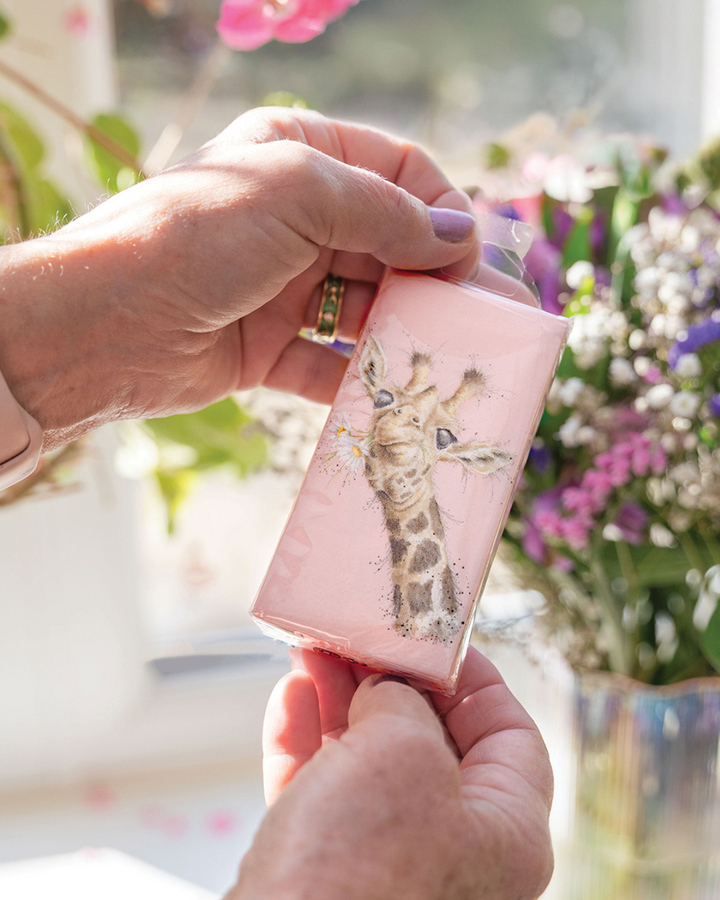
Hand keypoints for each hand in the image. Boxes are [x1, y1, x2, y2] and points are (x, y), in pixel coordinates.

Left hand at [0, 107, 478, 449]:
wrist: (105, 325)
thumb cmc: (197, 237)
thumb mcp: (299, 196)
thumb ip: (385, 212)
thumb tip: (460, 235)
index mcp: (301, 156)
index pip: (399, 175)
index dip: (443, 214)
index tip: (470, 261)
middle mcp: (295, 219)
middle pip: (391, 248)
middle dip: (439, 285)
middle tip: (490, 324)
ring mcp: (283, 286)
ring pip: (367, 309)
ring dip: (408, 336)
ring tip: (456, 365)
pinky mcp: (269, 347)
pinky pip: (330, 363)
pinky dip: (362, 379)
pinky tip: (397, 397)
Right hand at [228, 647, 553, 899]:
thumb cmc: (359, 873)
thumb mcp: (402, 752)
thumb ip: (403, 704)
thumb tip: (384, 690)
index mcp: (506, 834)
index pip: (510, 737)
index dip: (474, 678)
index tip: (435, 639)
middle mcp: (456, 853)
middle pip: (430, 742)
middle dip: (388, 680)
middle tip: (358, 635)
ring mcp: (391, 868)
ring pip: (369, 763)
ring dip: (338, 700)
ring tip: (313, 651)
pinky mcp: (330, 876)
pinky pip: (324, 794)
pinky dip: (307, 741)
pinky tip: (291, 697)